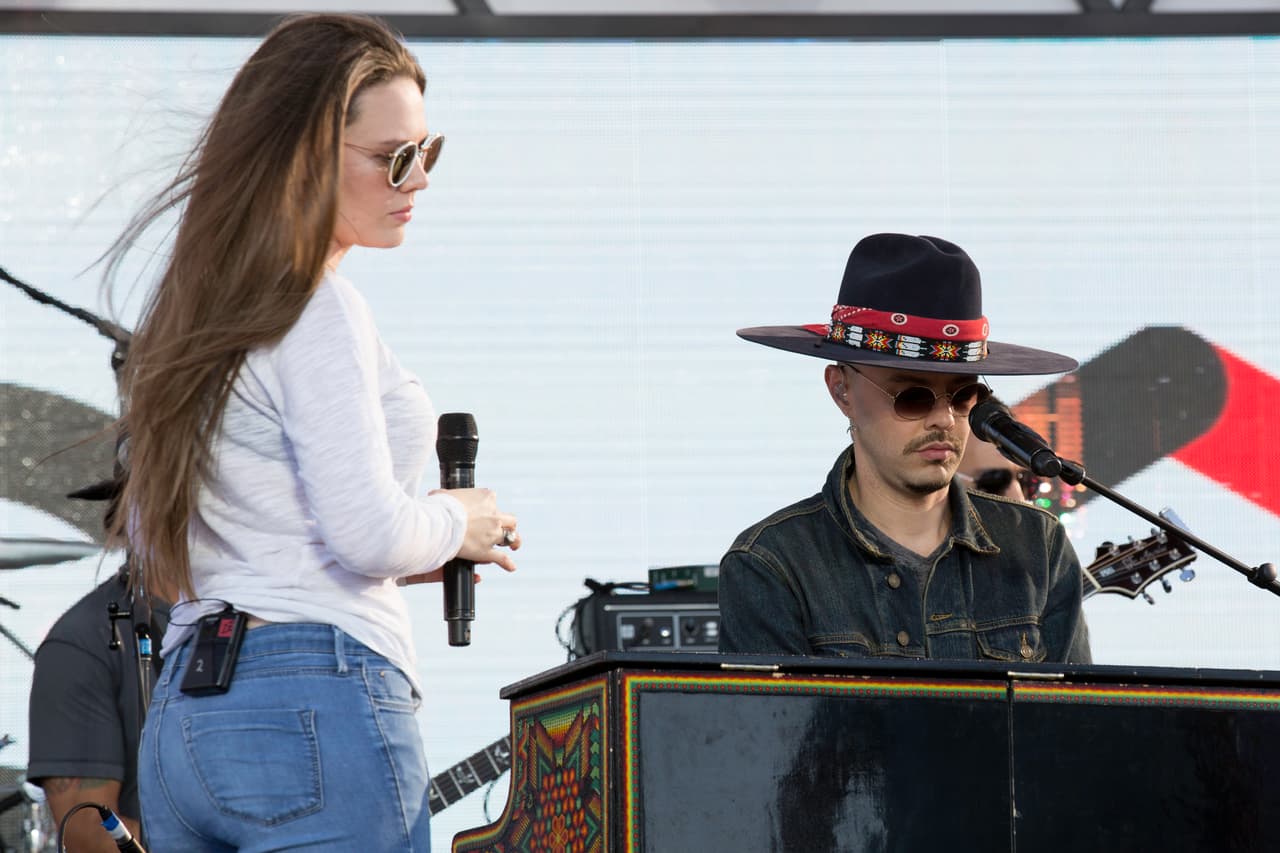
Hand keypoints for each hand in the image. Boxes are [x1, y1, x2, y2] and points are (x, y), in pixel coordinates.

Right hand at [397, 488, 519, 585]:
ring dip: (513, 541)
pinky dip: (507, 563)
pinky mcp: (486, 551)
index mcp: (486, 498)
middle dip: (507, 524)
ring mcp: (492, 534)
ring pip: (510, 537)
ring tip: (514, 545)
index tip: (482, 512)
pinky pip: (501, 558)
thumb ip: (445, 495)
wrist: (441, 523)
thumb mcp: (444, 494)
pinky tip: (511, 567)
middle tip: (502, 528)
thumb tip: (436, 494)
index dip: (488, 508)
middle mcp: (494, 516)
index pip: (492, 500)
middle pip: (509, 519)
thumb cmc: (441, 507)